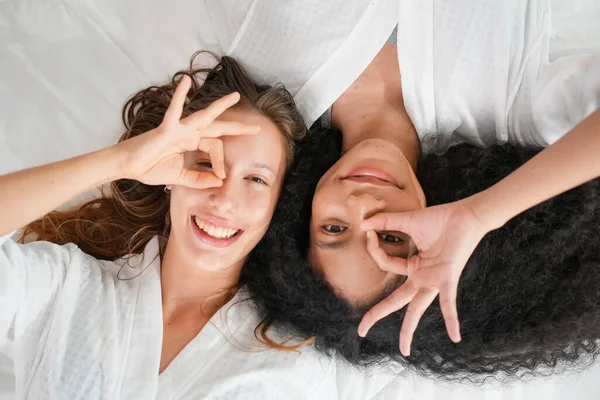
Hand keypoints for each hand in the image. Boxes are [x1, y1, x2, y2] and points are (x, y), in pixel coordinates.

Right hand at [118, 75, 259, 187]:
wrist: (130, 167)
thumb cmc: (152, 169)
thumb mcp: (181, 178)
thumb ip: (200, 179)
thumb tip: (220, 182)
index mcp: (193, 144)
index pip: (216, 149)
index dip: (221, 163)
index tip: (222, 177)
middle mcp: (189, 134)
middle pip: (218, 128)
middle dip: (237, 128)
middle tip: (256, 128)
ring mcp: (179, 129)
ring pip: (204, 115)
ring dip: (220, 106)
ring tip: (235, 96)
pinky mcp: (166, 128)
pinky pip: (174, 110)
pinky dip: (179, 96)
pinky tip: (186, 81)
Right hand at [357, 199, 490, 355]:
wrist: (465, 214)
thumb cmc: (440, 219)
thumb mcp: (407, 222)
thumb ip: (385, 223)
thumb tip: (363, 224)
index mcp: (413, 267)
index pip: (385, 264)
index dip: (374, 248)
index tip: (368, 231)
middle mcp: (422, 277)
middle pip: (396, 301)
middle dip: (377, 315)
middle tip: (361, 330)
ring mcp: (434, 279)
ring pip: (417, 307)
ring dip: (409, 329)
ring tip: (404, 351)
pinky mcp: (448, 277)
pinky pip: (448, 301)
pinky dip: (451, 318)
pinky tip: (455, 337)